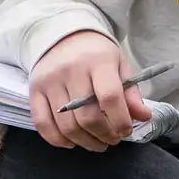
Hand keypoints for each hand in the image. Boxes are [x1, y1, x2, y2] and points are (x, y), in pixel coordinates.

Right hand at [28, 30, 149, 151]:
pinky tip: (72, 141)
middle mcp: (71, 70)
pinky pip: (42, 124)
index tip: (126, 130)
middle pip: (87, 116)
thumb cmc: (96, 54)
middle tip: (113, 139)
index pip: (110, 97)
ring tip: (97, 142)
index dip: (120, 121)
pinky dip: (58, 140)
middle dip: (104, 135)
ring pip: (66, 125)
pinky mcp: (34, 91)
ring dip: (85, 142)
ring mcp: (49, 81)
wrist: (63, 36)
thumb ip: (131, 93)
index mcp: (97, 61)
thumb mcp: (119, 65)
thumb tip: (144, 118)